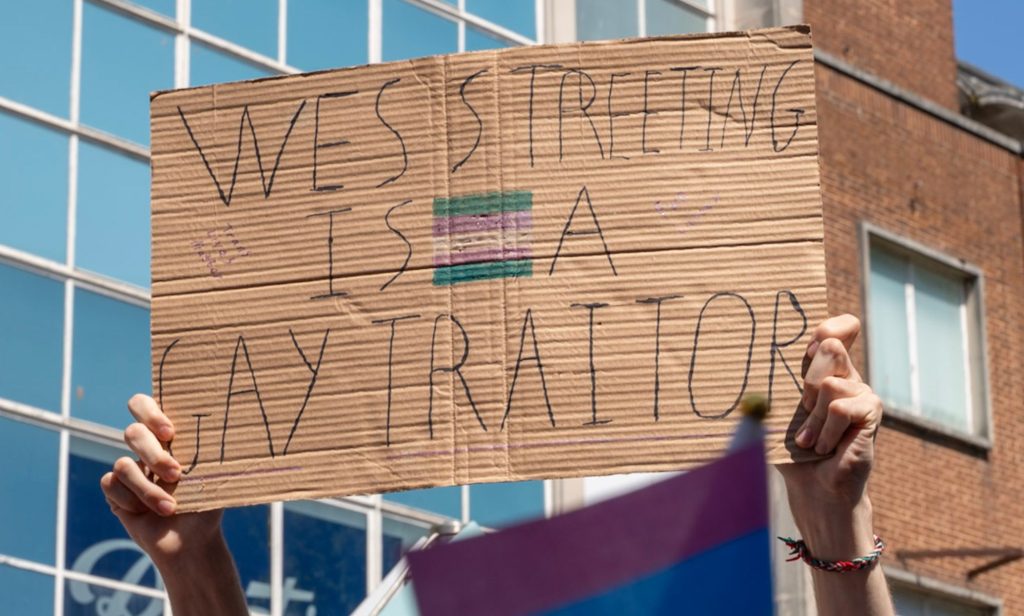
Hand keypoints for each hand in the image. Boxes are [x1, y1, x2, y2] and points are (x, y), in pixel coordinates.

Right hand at [99, 394, 222, 568]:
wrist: (192, 541)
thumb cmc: (206, 502)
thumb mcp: (213, 472)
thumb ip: (210, 447)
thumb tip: (233, 420)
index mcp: (169, 437)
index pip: (145, 406)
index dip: (150, 413)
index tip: (170, 433)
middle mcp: (146, 449)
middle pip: (133, 432)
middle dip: (154, 455)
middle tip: (176, 474)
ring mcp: (129, 469)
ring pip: (122, 464)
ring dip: (148, 490)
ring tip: (170, 507)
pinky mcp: (114, 491)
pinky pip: (111, 485)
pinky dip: (132, 501)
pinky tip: (146, 514)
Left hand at [776, 314, 882, 558]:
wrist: (814, 489)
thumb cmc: (791, 451)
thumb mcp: (778, 413)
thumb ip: (771, 389)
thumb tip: (742, 374)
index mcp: (824, 370)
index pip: (837, 329)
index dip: (827, 328)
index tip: (809, 347)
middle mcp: (847, 376)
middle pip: (828, 347)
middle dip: (807, 380)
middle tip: (802, 409)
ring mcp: (862, 393)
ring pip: (831, 384)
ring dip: (812, 418)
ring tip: (808, 441)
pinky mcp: (871, 413)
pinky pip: (841, 408)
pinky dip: (824, 430)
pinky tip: (821, 447)